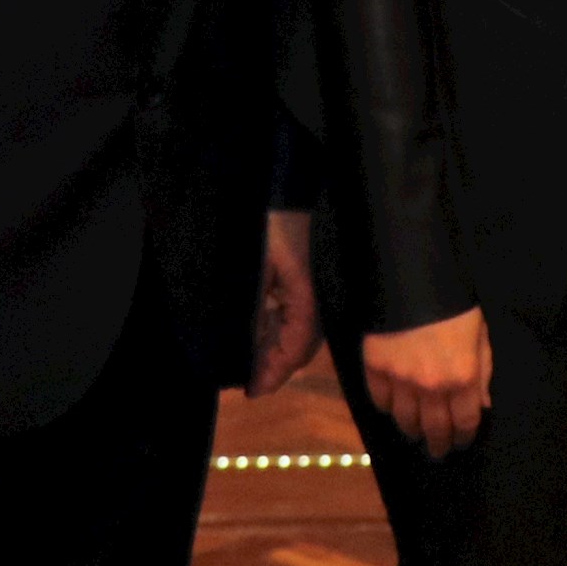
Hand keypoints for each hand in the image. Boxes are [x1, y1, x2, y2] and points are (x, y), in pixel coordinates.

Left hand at [249, 209, 319, 395]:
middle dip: (274, 363)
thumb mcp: (253, 268)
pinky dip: (280, 322)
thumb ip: (252, 312)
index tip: (251, 391)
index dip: (273, 373)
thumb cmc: (264, 220)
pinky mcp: (313, 271)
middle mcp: (320, 293)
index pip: (295, 348)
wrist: (284, 174)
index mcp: (308, 294)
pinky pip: (300, 307)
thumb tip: (247, 350)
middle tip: (247, 381)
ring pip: (301, 326)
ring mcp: (318, 282)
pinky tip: (261, 327)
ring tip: (249, 359)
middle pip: (301, 342)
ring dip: (276, 343)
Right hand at [361, 308, 492, 457]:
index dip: (463, 437)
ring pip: (405, 421)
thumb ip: (483, 371)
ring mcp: (401, 380)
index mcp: (463, 377)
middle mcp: (432, 386)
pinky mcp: (375, 369)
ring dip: (412, 431)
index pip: (465, 422)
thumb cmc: (454, 303)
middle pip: (435, 429)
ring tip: (415, 433)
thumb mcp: (480, 334)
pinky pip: (380, 402)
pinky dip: (387, 408)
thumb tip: (482, 404)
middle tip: (437, 451)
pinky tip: (393, 408)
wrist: (411, 276)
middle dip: (438, 444)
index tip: (461, 442)